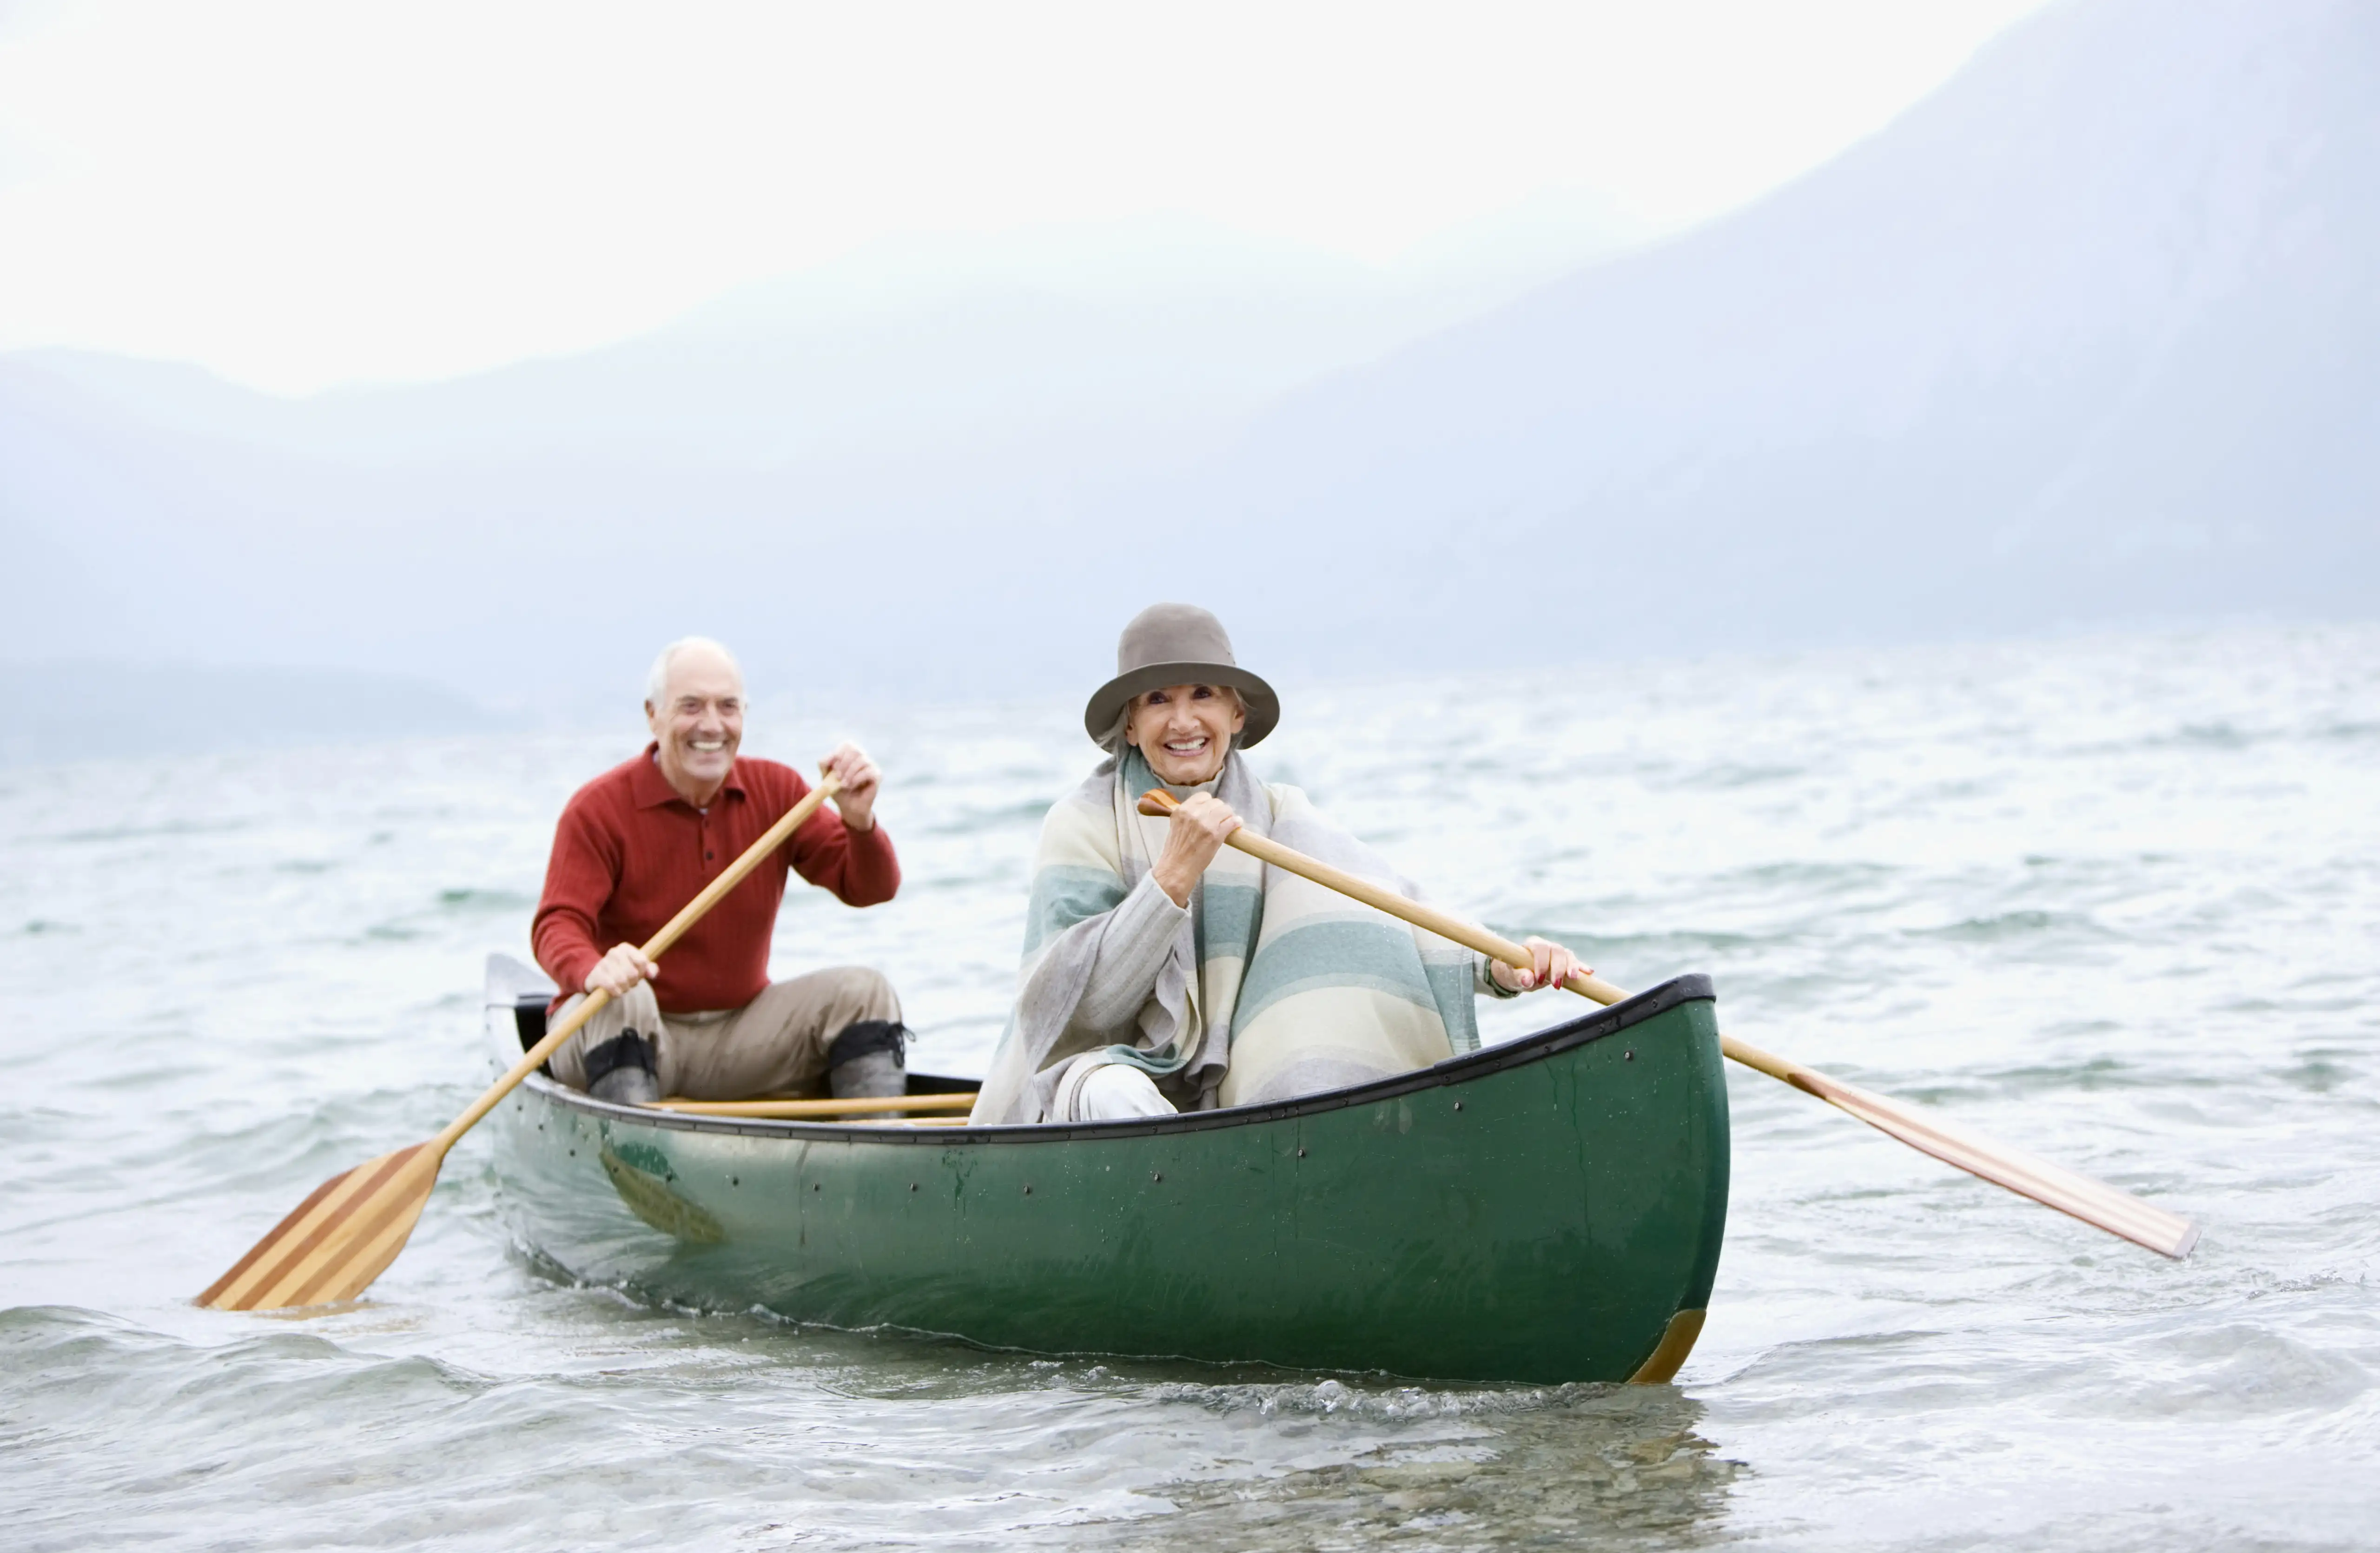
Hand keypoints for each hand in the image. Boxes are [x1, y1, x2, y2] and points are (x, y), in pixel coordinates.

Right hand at [586, 942, 657, 997]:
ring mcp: (603, 963)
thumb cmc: (624, 972)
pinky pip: (610, 985)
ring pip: (621, 980)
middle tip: (629, 983)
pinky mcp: (595, 975)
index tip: (638, 974)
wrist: (600, 979)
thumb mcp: (639, 969)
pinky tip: (616, 992)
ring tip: (622, 987)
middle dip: (633, 982)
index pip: (642, 961)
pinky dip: (616, 992)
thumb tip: (652, 974)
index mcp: (625, 948)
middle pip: (632, 972)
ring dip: (625, 988)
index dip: (642, 972)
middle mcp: (613, 952)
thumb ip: (651, 969)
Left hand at [819, 742, 880, 830]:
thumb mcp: (826, 776)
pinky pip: (868, 772)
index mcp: (851, 754)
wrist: (848, 807)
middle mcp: (863, 757)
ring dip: (849, 773)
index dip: (838, 754)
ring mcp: (871, 765)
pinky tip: (851, 786)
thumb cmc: (839, 790)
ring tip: (843, 785)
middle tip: (837, 777)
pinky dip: (856, 779)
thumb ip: (824, 763)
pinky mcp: (877, 776)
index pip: (847, 744)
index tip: (832, 767)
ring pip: (861, 760)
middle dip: (843, 764)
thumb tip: (831, 757)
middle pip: (855, 750)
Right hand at [1150, 792, 1240, 906]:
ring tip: (1228, 823)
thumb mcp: (1177, 826)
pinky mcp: (1216, 834)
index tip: (1211, 811)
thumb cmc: (1176, 850)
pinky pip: (1232, 821)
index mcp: (1182, 810)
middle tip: (1220, 820)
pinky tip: (1237, 825)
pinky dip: (1236, 822)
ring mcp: (1205, 823)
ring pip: (1226, 810)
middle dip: (1220, 810)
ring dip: (1229, 816)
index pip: (1203, 796)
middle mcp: (1193, 813)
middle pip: (1216, 802)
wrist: (1177, 868)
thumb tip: (1206, 811)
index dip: (1209, 804)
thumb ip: (1189, 815)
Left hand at [1491, 936, 1591, 993]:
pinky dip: (1581, 967)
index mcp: (1531, 945)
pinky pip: (1574, 961)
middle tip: (1556, 986)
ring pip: (1567, 954)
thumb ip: (1519, 977)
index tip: (1539, 979)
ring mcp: (1556, 952)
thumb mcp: (1513, 977)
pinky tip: (1589, 972)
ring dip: (1572, 966)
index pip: (1540, 948)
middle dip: (1558, 967)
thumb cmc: (1514, 973)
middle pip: (1556, 950)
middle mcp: (1545, 945)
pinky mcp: (1564, 961)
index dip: (1541, 962)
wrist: (1519, 975)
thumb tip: (1527, 979)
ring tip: (1574, 978)